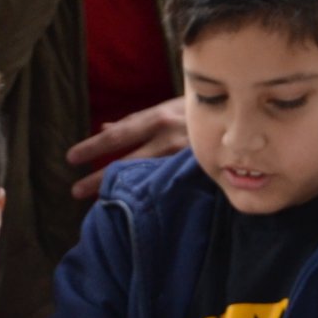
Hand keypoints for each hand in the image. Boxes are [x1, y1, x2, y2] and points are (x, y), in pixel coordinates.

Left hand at [67, 97, 188, 199]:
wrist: (246, 117)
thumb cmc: (198, 112)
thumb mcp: (168, 108)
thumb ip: (137, 121)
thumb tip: (104, 129)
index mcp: (157, 118)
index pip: (118, 134)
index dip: (93, 147)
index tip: (71, 158)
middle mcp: (168, 136)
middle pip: (127, 160)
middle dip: (99, 177)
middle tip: (75, 191)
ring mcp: (185, 157)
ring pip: (147, 177)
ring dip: (123, 191)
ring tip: (101, 205)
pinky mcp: (200, 172)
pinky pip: (170, 187)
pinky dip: (150, 196)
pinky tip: (136, 209)